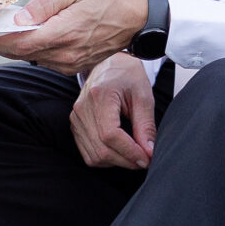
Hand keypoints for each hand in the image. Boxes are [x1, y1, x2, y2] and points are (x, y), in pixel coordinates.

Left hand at [0, 0, 146, 74]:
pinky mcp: (75, 64)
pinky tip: (21, 38)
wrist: (138, 17)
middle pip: (21, 53)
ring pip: (32, 56)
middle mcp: (66, 54)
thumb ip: (45, 5)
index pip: (20, 43)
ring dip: (12, 47)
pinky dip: (30, 49)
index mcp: (65, 33)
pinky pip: (45, 58)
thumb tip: (19, 20)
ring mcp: (71, 62)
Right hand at [70, 53, 155, 169]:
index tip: (146, 158)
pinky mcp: (75, 125)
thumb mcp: (143, 96)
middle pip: (101, 149)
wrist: (109, 63)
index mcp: (100, 96)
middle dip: (126, 160)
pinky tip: (119, 152)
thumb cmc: (127, 76)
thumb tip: (149, 152)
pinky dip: (105, 158)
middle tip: (145, 160)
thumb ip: (145, 125)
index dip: (129, 152)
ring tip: (134, 156)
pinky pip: (88, 153)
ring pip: (94, 155)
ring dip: (116, 162)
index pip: (110, 135)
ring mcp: (76, 118)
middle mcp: (82, 108)